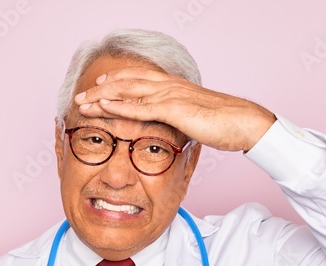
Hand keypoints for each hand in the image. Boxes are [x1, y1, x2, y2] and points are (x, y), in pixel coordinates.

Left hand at [73, 67, 276, 152]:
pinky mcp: (173, 109)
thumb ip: (182, 120)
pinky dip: (118, 105)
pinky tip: (103, 105)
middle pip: (127, 82)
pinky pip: (139, 107)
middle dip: (101, 89)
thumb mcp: (197, 119)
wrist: (244, 122)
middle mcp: (169, 86)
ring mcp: (170, 95)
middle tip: (80, 96)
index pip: (139, 78)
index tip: (99, 86)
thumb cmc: (226, 124)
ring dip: (102, 96)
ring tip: (82, 102)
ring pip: (127, 92)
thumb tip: (176, 127)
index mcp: (174, 87)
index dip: (117, 81)